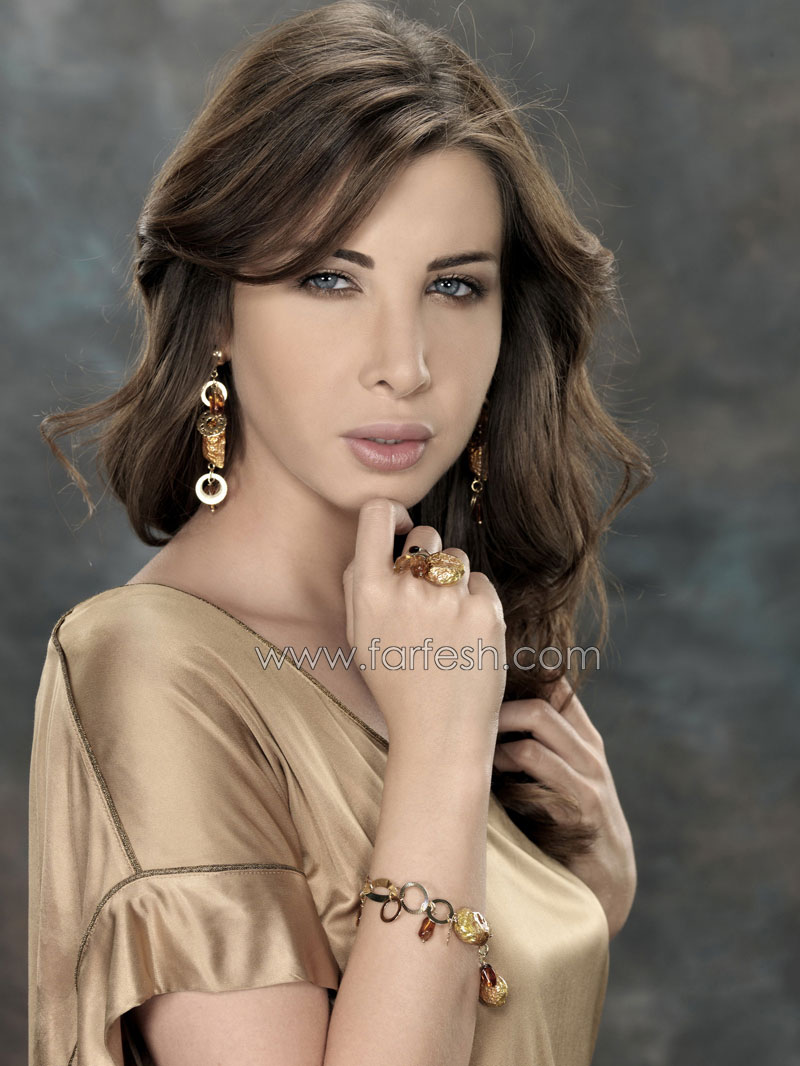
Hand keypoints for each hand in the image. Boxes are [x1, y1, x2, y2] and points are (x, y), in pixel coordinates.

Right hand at [342, 498, 506, 759]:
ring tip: (445, 624)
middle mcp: (408, 589)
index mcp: (369, 592)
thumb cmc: (396, 683)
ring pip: (456, 558)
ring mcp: (450, 599)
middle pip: (424, 534)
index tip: (398, 527)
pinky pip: (480, 583)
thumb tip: (379, 530)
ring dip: (451, 580)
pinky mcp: (486, 610)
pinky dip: (474, 602)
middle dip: (425, 556)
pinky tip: (464, 637)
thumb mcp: (359, 636)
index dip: (390, 514)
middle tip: (424, 596)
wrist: (439, 732)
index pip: (376, 513)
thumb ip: (359, 582)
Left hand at [492, 676, 635, 938]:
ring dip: (495, 744)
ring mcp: (589, 781)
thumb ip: (532, 744)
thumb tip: (472, 715)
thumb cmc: (564, 823)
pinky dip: (508, 782)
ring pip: (534, 741)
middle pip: (540, 706)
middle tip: (460, 719)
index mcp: (582, 737)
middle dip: (495, 709)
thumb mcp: (555, 776)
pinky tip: (489, 790)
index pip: (557, 685)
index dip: (520, 673)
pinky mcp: (582, 811)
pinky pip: (538, 782)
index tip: (480, 673)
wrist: (606, 883)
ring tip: (470, 755)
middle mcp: (589, 753)